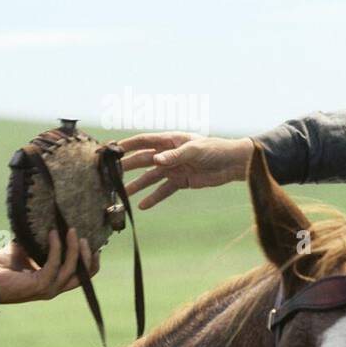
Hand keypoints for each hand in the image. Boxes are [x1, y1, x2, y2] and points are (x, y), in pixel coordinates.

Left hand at [0, 228, 97, 304]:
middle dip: (87, 256)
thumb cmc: (1, 266)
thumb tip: (46, 220)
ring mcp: (48, 289)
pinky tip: (53, 234)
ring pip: (72, 269)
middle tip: (83, 236)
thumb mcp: (24, 250)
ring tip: (71, 231)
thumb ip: (37, 242)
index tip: (93, 244)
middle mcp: (54, 288)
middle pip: (84, 275)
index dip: (91, 262)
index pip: (81, 276)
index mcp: (53, 282)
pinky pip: (55, 264)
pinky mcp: (40, 285)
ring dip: (74, 249)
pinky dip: (56, 247)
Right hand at [118, 132, 253, 209]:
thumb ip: (175, 155)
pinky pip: (164, 190)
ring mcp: (174, 168)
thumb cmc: (215, 149)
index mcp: (170, 140)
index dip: (128, 144)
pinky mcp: (181, 181)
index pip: (144, 141)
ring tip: (123, 194)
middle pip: (143, 160)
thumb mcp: (195, 150)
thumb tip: (156, 160)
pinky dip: (154, 198)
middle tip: (112, 174)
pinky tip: (142, 206)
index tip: (112, 150)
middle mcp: (169, 153)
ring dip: (137, 185)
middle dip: (128, 166)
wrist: (233, 163)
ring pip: (151, 177)